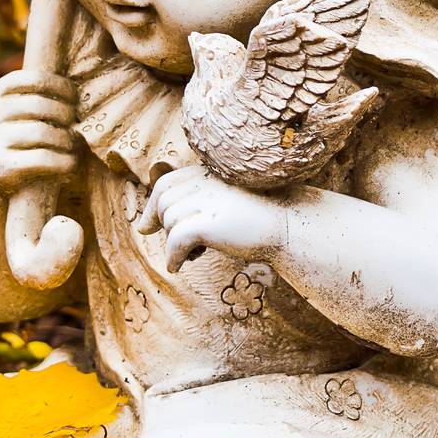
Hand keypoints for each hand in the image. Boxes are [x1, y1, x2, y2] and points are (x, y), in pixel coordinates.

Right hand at [0, 69, 78, 199]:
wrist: (11, 176)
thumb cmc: (33, 133)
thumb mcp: (31, 108)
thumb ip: (45, 91)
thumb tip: (68, 71)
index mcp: (0, 93)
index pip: (31, 79)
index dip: (58, 85)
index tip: (74, 97)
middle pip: (37, 105)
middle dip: (64, 112)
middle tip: (74, 121)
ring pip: (40, 133)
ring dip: (66, 138)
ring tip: (72, 142)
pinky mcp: (1, 168)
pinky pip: (41, 159)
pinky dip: (63, 160)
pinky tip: (71, 162)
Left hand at [138, 164, 285, 273]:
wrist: (290, 224)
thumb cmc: (264, 216)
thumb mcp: (228, 200)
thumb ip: (200, 201)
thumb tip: (149, 223)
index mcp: (210, 172)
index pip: (166, 183)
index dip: (153, 205)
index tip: (147, 225)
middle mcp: (205, 181)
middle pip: (163, 202)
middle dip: (163, 224)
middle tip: (179, 246)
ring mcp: (207, 200)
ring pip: (169, 221)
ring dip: (175, 241)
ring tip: (197, 253)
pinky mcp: (208, 223)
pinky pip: (175, 240)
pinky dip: (173, 256)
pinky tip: (179, 266)